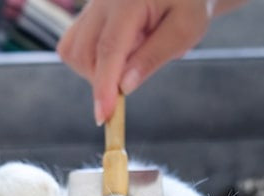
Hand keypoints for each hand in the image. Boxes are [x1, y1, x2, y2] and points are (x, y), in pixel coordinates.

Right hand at [57, 0, 218, 124]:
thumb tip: (123, 88)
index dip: (103, 86)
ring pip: (73, 51)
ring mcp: (91, 6)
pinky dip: (89, 61)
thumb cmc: (189, 4)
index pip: (108, 49)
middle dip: (102, 80)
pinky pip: (74, 44)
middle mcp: (102, 1)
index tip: (103, 116)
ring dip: (94, 71)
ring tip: (130, 60)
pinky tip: (116, 56)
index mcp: (127, 2)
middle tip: (135, 76)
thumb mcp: (184, 31)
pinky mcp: (87, 14)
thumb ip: (153, 58)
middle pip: (85, 53)